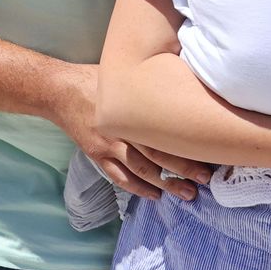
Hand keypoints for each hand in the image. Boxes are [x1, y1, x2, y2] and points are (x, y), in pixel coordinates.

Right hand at [53, 65, 210, 199]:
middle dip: (183, 170)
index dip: (188, 145)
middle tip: (204, 180)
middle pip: (158, 155)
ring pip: (142, 170)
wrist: (60, 90)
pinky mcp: (98, 155)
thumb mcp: (125, 74)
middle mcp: (123, 131)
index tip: (209, 153)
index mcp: (133, 110)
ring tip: (185, 193)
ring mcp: (109, 146)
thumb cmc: (95, 78)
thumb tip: (181, 79)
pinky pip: (120, 177)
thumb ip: (150, 82)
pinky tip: (154, 195)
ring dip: (165, 184)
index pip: (166, 132)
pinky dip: (138, 188)